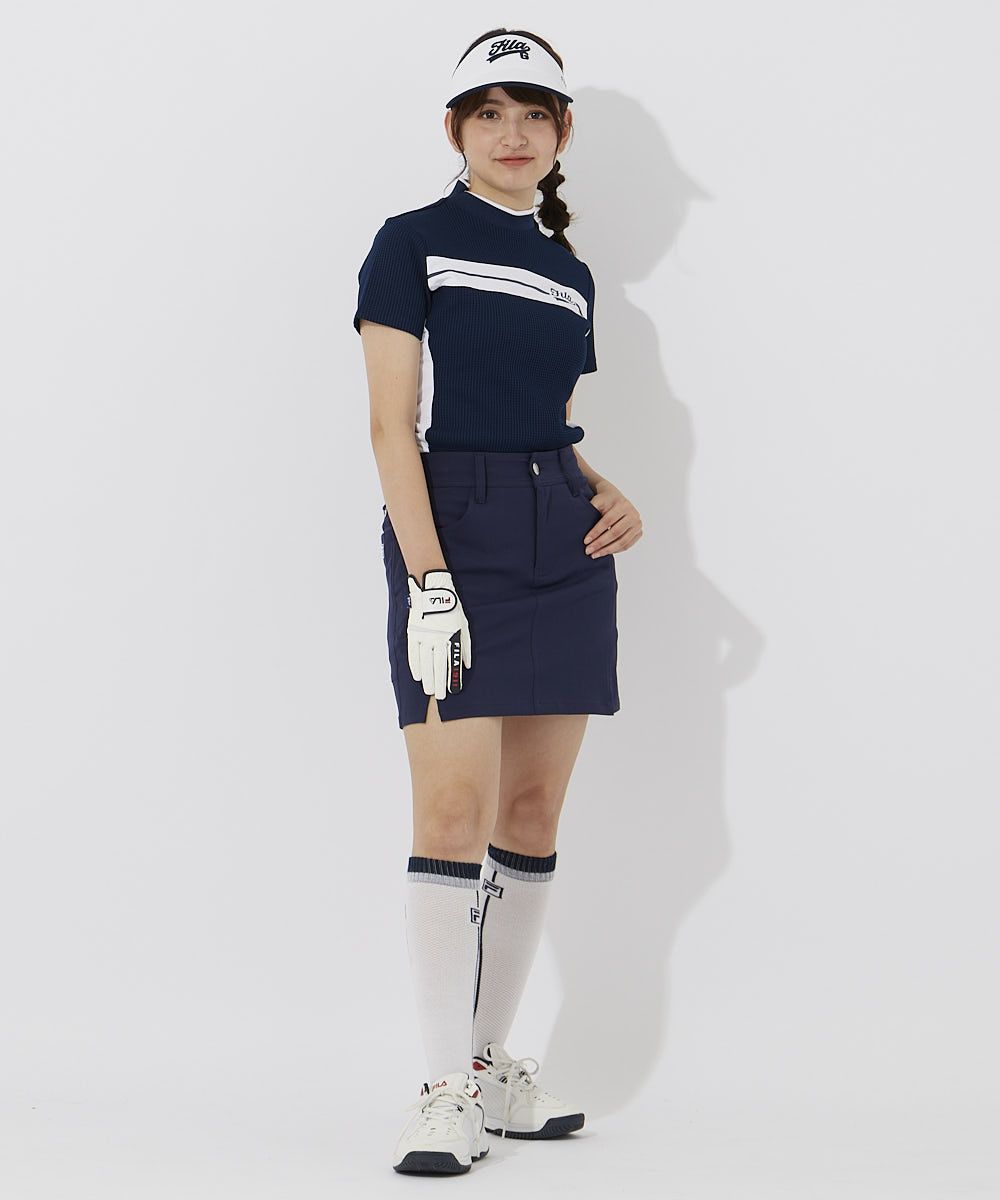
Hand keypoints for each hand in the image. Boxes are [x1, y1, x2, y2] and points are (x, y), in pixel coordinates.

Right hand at [405, 569, 472, 698]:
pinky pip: (413, 654)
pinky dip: (415, 666)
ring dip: (426, 678)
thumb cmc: (452, 609)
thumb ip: (465, 646)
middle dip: (439, 683)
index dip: (451, 679)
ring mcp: (423, 637)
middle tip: (439, 696)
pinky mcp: (413, 634)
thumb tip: (466, 665)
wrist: (433, 591)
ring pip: (424, 663)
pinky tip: (417, 676)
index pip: (450, 664)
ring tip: (428, 690)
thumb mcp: (464, 626)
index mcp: (451, 638)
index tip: (452, 691)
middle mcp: (437, 640)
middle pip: (437, 666)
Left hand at [583, 481, 642, 557]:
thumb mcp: (596, 501)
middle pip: (616, 532)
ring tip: (595, 555)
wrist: (615, 498)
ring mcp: (638, 524)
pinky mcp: (639, 532)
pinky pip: (627, 545)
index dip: (596, 532)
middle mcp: (633, 514)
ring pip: (622, 541)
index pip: (608, 521)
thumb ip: (590, 510)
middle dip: (600, 543)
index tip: (586, 541)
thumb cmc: (604, 501)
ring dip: (607, 550)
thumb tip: (578, 523)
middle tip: (588, 551)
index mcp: (623, 505)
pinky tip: (604, 552)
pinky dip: (615, 550)